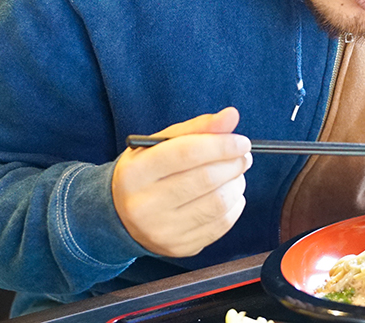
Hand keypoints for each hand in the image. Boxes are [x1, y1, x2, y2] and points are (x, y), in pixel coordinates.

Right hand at [112, 108, 251, 257]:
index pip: (187, 153)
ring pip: (217, 203)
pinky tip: (229, 194)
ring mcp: (162, 231)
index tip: (242, 142)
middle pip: (205, 179)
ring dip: (237, 184)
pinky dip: (235, 205)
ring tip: (235, 174)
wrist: (122, 215)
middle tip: (243, 156)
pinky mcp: (179, 247)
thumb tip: (231, 116)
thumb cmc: (148, 172)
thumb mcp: (162, 144)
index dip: (221, 145)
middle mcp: (144, 205)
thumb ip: (198, 128)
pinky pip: (221, 225)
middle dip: (233, 164)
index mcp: (136, 172)